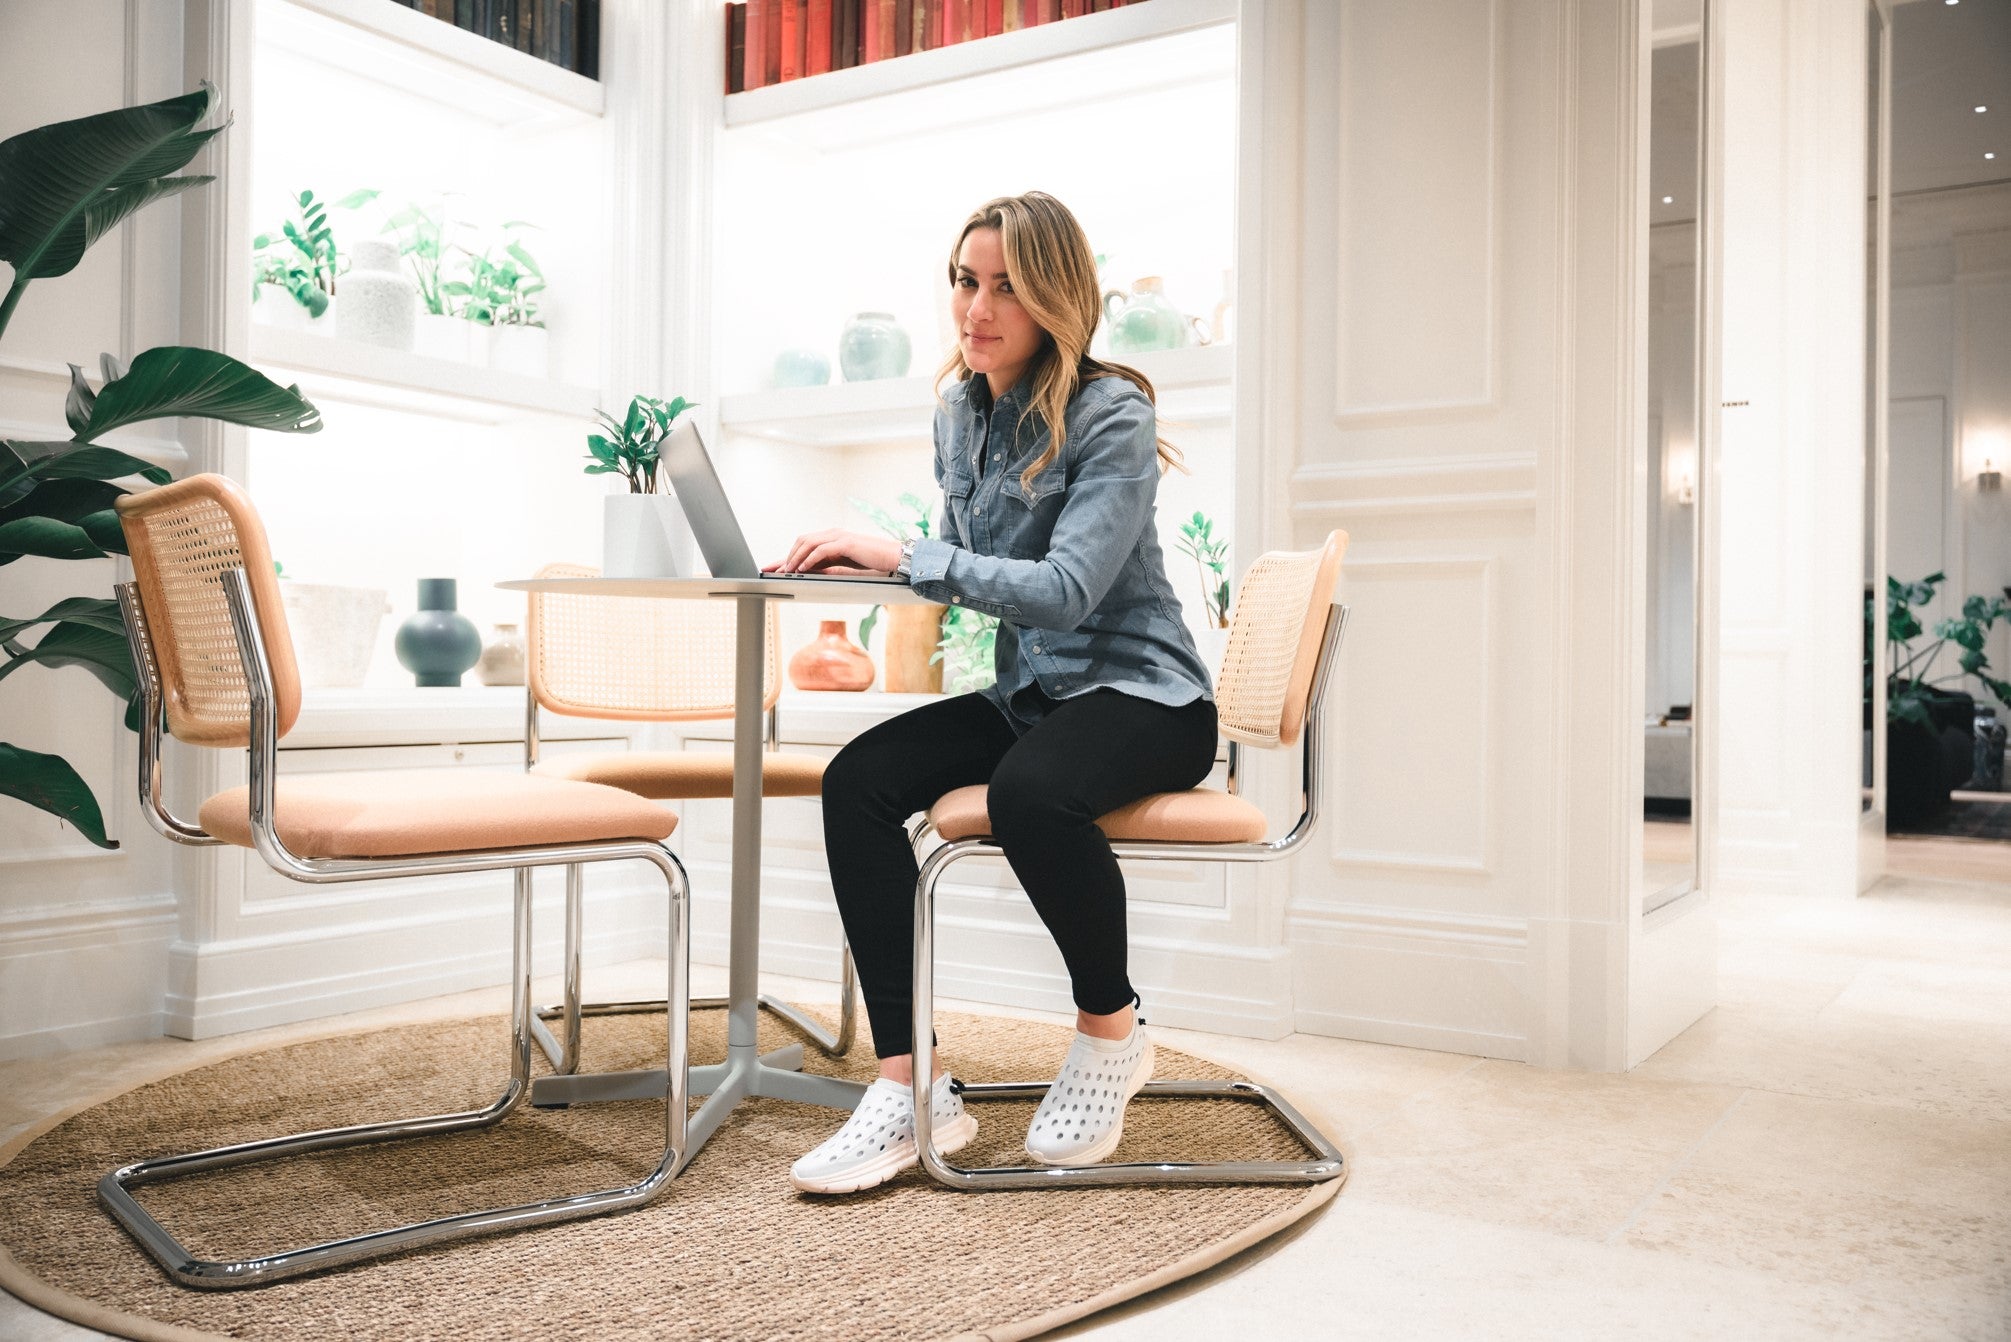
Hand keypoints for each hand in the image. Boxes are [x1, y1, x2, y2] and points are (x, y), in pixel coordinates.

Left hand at [764, 529, 902, 575]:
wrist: (894, 558)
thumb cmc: (873, 562)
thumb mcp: (845, 565)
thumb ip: (828, 565)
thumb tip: (809, 572)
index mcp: (833, 539)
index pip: (805, 545)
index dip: (787, 556)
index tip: (772, 567)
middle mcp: (833, 534)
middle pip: (802, 541)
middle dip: (787, 556)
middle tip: (775, 570)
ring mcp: (839, 536)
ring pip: (808, 543)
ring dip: (795, 557)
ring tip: (787, 570)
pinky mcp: (846, 543)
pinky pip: (822, 549)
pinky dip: (810, 559)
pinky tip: (803, 568)